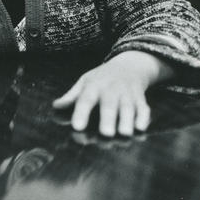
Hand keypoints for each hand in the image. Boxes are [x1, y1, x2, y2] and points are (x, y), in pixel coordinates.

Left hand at [53, 51, 173, 135]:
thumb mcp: (85, 81)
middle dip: (108, 118)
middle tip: (106, 134)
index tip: (77, 126)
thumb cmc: (102, 77)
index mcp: (94, 86)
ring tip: (124, 134)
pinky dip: (143, 117)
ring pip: (128, 107)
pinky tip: (140, 128)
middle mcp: (111, 90)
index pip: (85, 99)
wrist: (129, 65)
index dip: (81, 113)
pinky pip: (143, 108)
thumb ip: (71, 96)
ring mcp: (127, 94)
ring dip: (127, 120)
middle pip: (109, 104)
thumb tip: (55, 106)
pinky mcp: (141, 99)